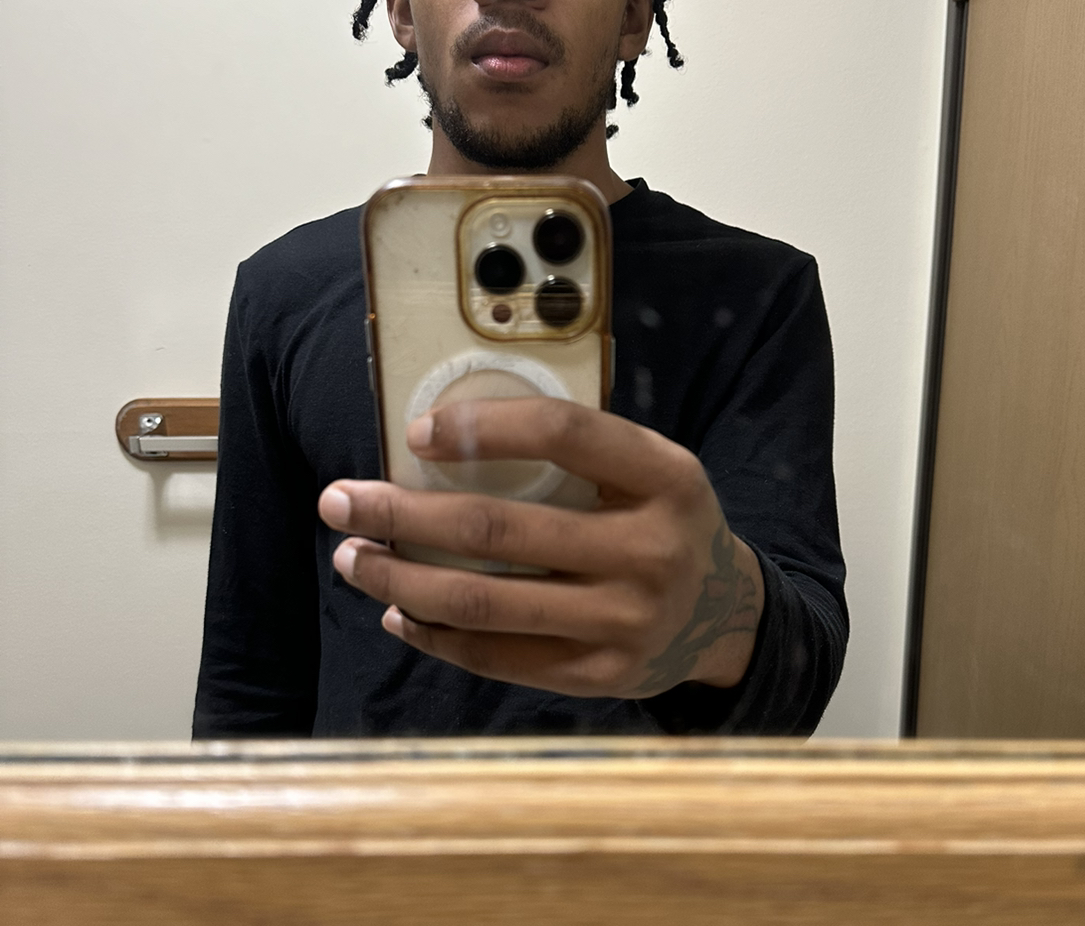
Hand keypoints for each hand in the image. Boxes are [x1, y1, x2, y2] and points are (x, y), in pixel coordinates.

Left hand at [319, 398, 763, 698]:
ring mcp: (627, 622)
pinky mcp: (602, 676)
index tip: (415, 433)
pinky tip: (400, 612)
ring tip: (351, 558)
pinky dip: (437, 635)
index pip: (563, 434)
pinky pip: (500, 657)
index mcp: (665, 477)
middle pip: (499, 530)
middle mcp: (651, 550)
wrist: (725, 613)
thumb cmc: (663, 519)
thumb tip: (446, 442)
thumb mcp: (649, 467)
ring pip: (485, 603)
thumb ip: (576, 451)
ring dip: (401, 580)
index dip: (481, 428)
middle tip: (340, 501)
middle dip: (401, 515)